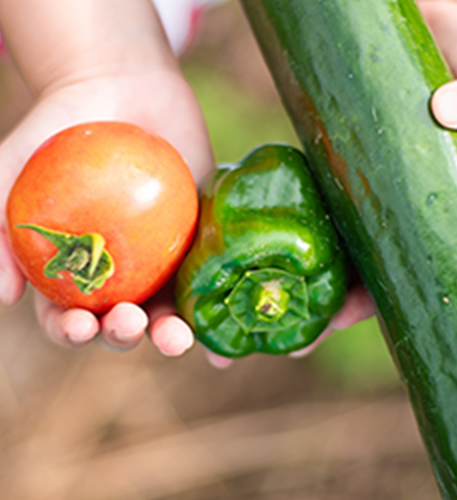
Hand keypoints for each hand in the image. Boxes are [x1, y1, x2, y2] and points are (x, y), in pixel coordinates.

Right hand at [0, 0, 213, 355]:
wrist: (118, 84)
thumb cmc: (57, 127)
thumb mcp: (10, 168)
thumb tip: (5, 296)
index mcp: (76, 268)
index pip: (68, 313)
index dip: (71, 330)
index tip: (79, 325)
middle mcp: (122, 271)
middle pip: (121, 321)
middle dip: (123, 335)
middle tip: (128, 322)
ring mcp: (164, 257)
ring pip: (168, 309)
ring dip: (172, 335)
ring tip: (176, 337)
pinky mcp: (200, 238)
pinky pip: (210, 273)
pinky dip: (217, 303)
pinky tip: (224, 328)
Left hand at [269, 0, 456, 363]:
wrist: (444, 15)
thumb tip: (451, 111)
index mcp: (431, 214)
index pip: (396, 276)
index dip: (363, 303)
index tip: (325, 323)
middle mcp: (390, 208)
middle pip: (345, 270)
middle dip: (309, 304)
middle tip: (264, 341)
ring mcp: (357, 185)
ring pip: (316, 243)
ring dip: (279, 276)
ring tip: (233, 303)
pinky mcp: (331, 158)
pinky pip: (299, 198)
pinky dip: (271, 224)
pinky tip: (235, 243)